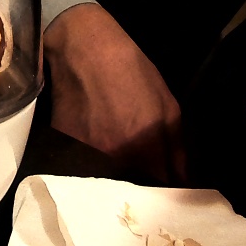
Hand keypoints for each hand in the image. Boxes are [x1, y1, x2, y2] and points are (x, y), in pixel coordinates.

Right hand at [44, 2, 184, 183]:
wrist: (85, 50)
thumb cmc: (132, 74)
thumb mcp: (168, 107)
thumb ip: (178, 150)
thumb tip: (183, 182)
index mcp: (147, 152)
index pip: (161, 193)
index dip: (166, 196)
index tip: (167, 193)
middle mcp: (116, 160)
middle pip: (131, 194)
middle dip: (139, 192)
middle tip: (143, 182)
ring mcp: (86, 155)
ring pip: (105, 184)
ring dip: (113, 182)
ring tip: (118, 170)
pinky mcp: (63, 147)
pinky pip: (81, 169)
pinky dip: (88, 166)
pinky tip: (93, 153)